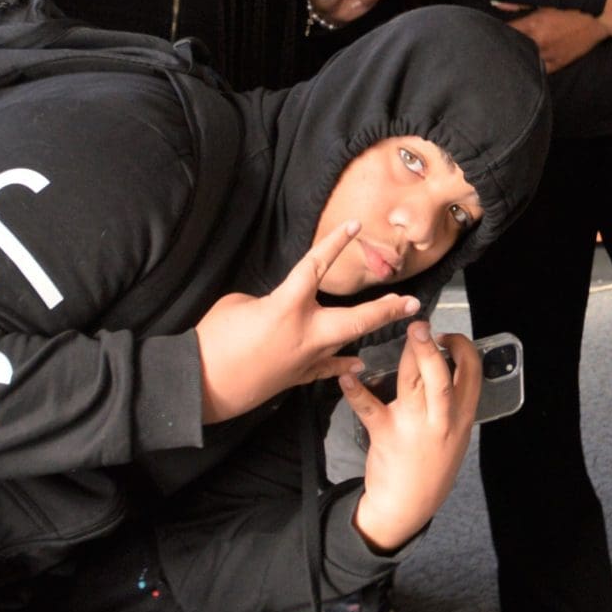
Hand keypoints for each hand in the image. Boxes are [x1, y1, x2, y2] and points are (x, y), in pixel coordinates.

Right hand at [193, 222, 420, 424]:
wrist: (200, 385)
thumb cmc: (213, 340)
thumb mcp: (238, 304)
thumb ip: (269, 299)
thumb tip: (282, 304)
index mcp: (287, 305)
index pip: (316, 266)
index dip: (336, 243)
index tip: (356, 226)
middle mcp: (305, 333)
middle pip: (355, 319)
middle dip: (385, 309)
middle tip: (410, 302)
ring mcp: (304, 359)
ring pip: (345, 343)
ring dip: (368, 333)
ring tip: (392, 323)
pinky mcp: (295, 379)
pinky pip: (325, 369)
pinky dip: (341, 364)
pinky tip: (356, 365)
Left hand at [341, 322, 481, 552]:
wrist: (407, 507)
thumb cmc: (431, 466)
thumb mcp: (455, 437)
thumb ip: (453, 405)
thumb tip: (446, 366)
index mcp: (462, 417)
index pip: (472, 374)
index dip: (463, 348)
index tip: (448, 336)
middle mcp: (442, 420)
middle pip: (441, 376)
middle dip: (432, 348)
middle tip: (421, 326)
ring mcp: (414, 428)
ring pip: (414, 384)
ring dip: (408, 356)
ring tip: (403, 335)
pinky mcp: (386, 435)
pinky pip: (370, 408)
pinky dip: (357, 391)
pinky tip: (348, 378)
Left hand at [500, 7, 606, 74]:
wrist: (602, 14)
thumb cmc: (574, 2)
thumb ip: (518, 2)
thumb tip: (495, 3)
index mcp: (534, 25)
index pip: (504, 33)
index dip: (492, 33)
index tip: (485, 33)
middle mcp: (540, 44)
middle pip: (512, 51)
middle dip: (502, 48)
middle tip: (490, 48)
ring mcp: (551, 56)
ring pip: (525, 63)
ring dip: (516, 59)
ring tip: (505, 58)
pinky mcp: (559, 63)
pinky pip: (539, 71)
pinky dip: (531, 68)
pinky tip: (524, 66)